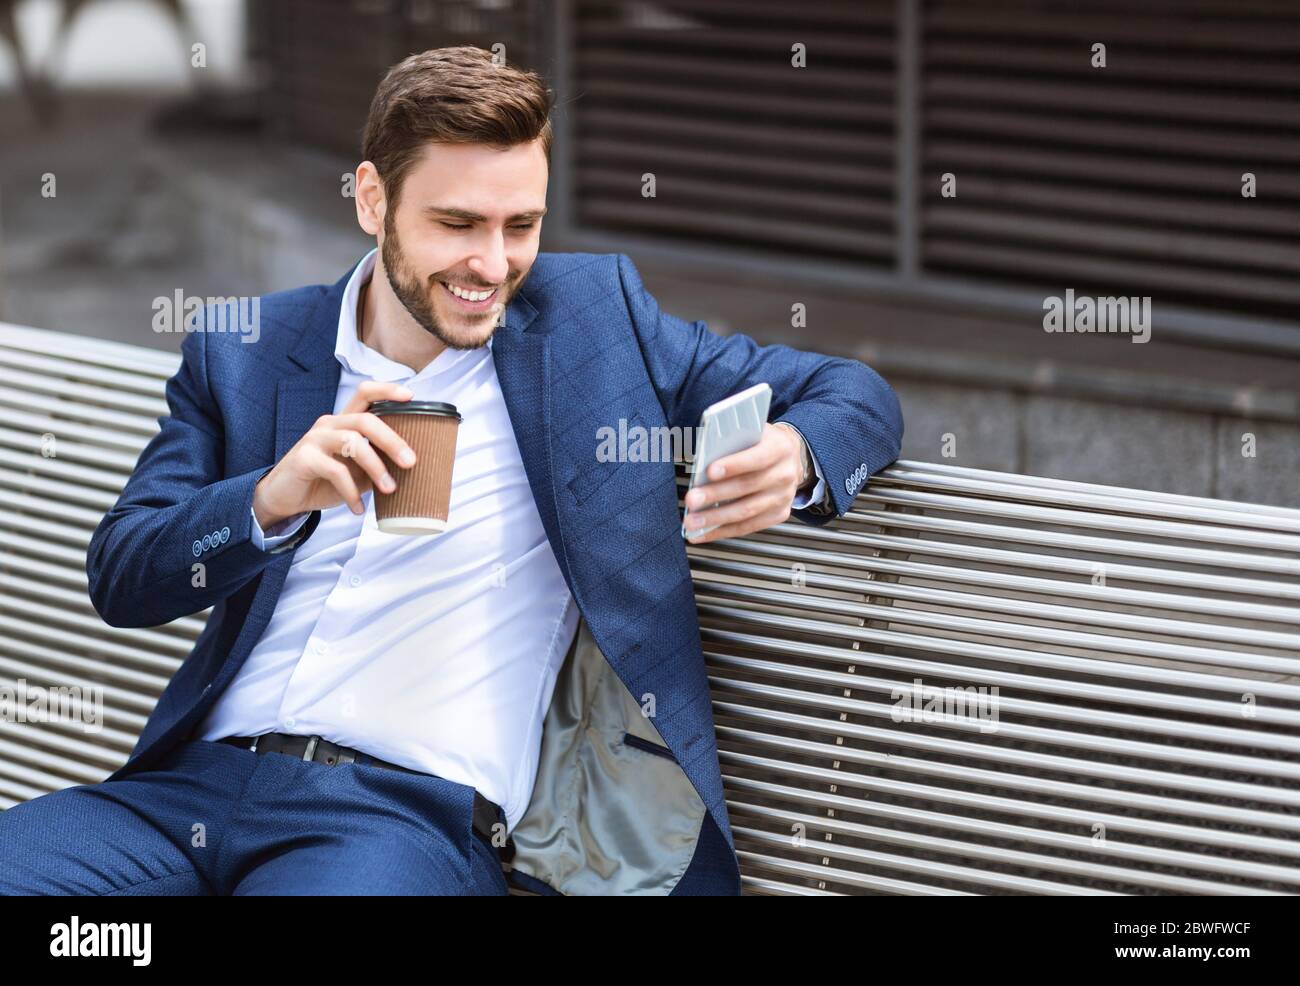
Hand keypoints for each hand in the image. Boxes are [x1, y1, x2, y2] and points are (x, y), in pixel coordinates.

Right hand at [252, 381, 418, 528]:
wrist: (285, 497)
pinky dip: (352, 492)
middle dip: (392, 441)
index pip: (365, 394)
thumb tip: (412, 470)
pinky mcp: (304, 458)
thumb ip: (378, 464)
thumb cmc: (324, 481)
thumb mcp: (357, 471)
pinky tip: (358, 508)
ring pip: (352, 442)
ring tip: (389, 489)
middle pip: (366, 420)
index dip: (387, 391)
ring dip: (376, 467)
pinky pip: (336, 471)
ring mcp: (315, 439)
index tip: (411, 397)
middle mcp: (329, 424)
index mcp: (344, 422)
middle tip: (411, 462)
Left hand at [682, 422, 806, 543]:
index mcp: (780, 448)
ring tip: (692, 521)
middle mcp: (784, 474)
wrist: (790, 458)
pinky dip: (722, 530)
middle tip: (692, 499)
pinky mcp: (778, 514)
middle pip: (747, 486)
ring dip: (715, 518)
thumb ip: (733, 441)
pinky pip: (748, 527)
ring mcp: (783, 497)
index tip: (710, 471)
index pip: (757, 458)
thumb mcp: (753, 433)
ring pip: (746, 511)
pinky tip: (704, 532)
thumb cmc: (763, 444)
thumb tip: (702, 456)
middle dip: (716, 495)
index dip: (733, 465)